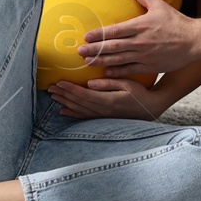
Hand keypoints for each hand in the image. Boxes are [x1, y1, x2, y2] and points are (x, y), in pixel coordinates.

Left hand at [47, 77, 168, 120]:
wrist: (151, 108)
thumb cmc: (141, 93)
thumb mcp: (127, 84)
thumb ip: (108, 83)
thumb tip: (90, 84)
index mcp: (108, 101)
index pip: (83, 94)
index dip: (70, 88)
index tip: (59, 81)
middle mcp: (103, 111)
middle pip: (78, 102)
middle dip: (63, 94)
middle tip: (50, 87)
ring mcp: (102, 116)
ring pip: (78, 110)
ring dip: (64, 103)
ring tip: (53, 96)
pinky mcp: (104, 118)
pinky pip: (84, 117)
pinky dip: (72, 114)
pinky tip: (62, 111)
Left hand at [76, 0, 199, 76]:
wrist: (194, 41)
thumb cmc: (176, 22)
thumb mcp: (159, 5)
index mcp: (140, 26)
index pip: (114, 31)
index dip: (98, 34)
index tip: (85, 36)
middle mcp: (140, 42)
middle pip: (112, 47)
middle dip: (94, 50)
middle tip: (79, 52)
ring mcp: (144, 56)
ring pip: (118, 60)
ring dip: (101, 61)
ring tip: (88, 63)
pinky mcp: (149, 67)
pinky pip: (129, 71)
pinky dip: (116, 72)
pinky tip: (106, 73)